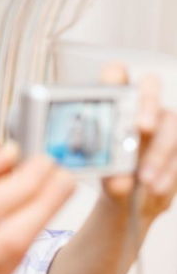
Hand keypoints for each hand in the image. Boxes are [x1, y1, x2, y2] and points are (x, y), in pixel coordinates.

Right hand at [0, 145, 74, 273]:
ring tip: (54, 191)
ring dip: (40, 220)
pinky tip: (29, 217)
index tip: (43, 160)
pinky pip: (8, 268)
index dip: (22, 184)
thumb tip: (12, 154)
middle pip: (10, 239)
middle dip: (45, 204)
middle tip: (65, 175)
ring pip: (15, 256)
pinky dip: (22, 239)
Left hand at [100, 64, 176, 223]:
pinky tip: (156, 188)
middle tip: (142, 127)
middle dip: (147, 103)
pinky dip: (170, 171)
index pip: (115, 74)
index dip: (115, 75)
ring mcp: (166, 122)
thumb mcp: (103, 174)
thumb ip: (110, 173)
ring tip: (144, 180)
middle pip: (151, 85)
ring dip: (158, 152)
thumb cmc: (109, 175)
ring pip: (171, 122)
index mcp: (115, 104)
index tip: (114, 86)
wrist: (127, 199)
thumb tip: (120, 181)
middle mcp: (142, 106)